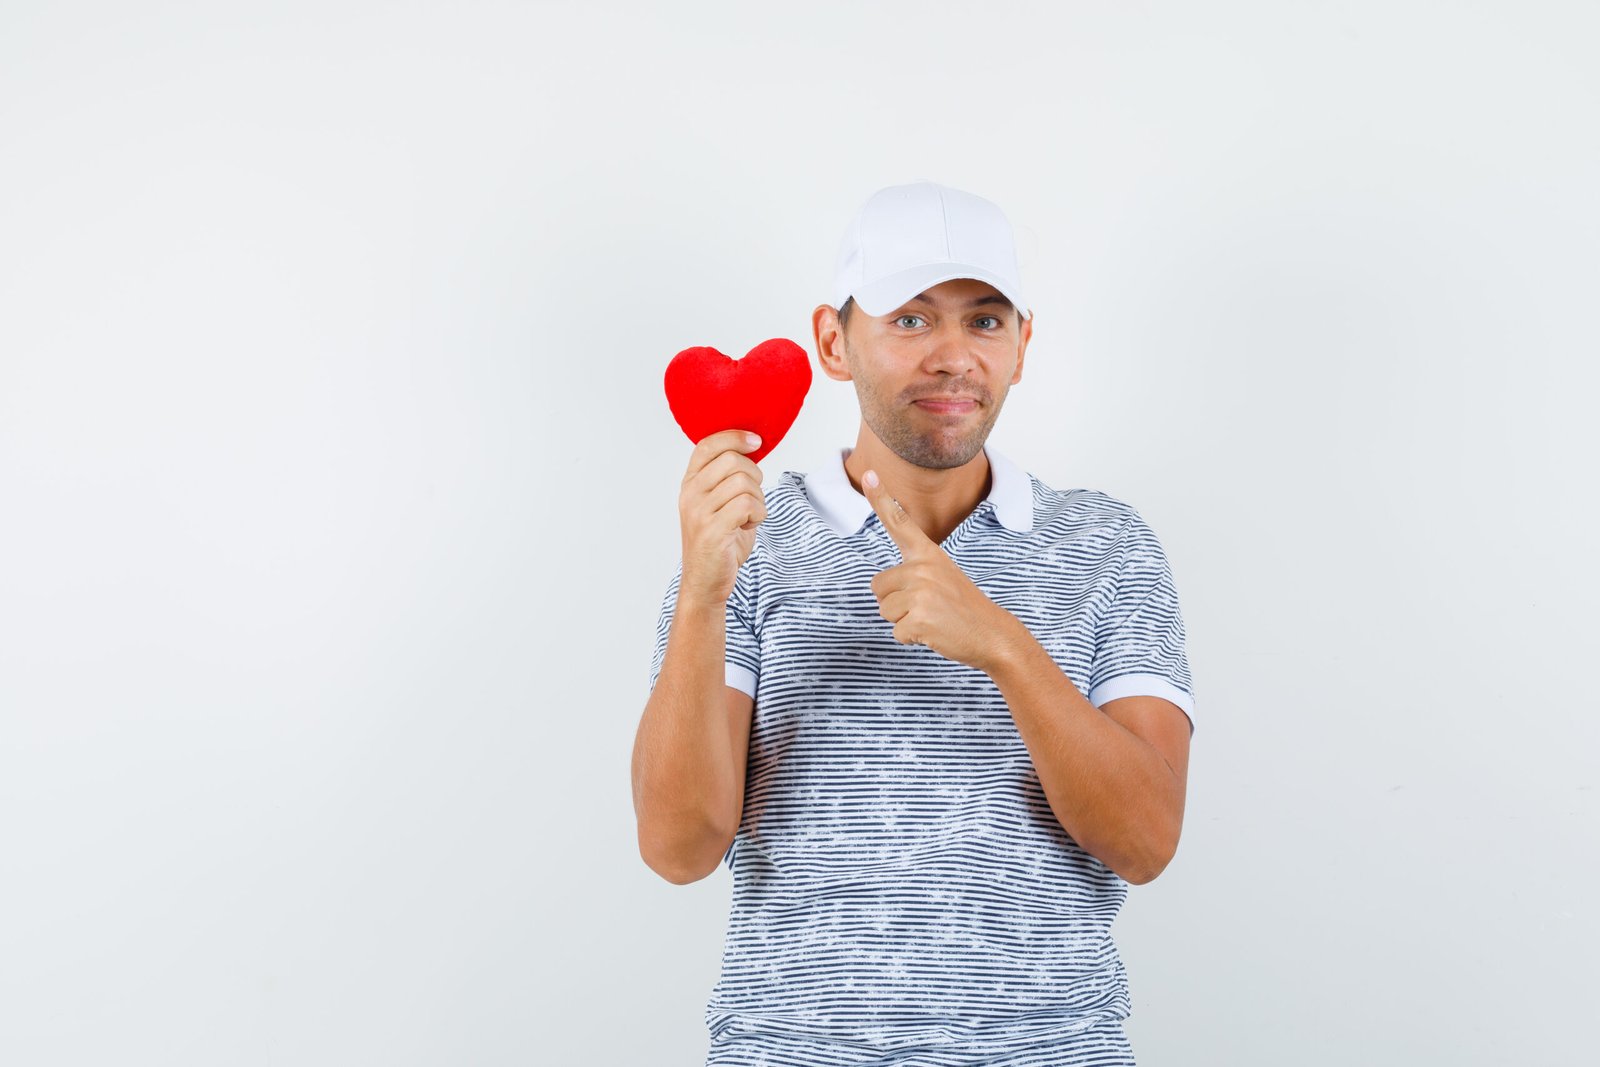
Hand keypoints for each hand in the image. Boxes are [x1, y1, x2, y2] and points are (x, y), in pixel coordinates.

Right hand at [678, 428, 765, 606]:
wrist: (706, 582)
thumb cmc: (719, 541)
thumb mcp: (718, 502)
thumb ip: (728, 477)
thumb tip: (751, 446)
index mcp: (690, 483)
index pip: (708, 444)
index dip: (735, 436)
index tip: (756, 441)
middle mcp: (690, 494)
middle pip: (733, 460)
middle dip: (755, 476)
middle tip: (752, 498)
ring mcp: (699, 512)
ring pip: (744, 483)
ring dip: (758, 500)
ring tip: (749, 517)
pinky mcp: (712, 531)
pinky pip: (747, 505)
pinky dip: (758, 514)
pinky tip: (748, 526)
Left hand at [860, 467, 1019, 673]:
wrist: (992, 634)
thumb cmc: (962, 608)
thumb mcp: (943, 576)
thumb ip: (914, 572)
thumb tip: (881, 585)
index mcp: (928, 554)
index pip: (899, 521)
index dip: (880, 498)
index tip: (868, 473)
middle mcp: (922, 567)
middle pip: (878, 586)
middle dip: (895, 602)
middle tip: (928, 606)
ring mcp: (921, 592)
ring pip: (885, 611)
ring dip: (904, 621)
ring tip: (932, 618)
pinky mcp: (919, 618)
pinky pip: (897, 632)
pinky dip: (912, 639)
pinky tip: (934, 632)